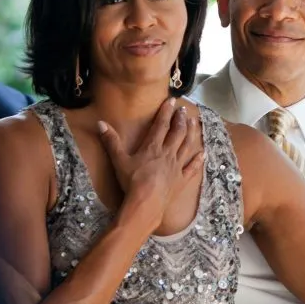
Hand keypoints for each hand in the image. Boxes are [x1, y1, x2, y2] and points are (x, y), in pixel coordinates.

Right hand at [97, 98, 202, 226]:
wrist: (146, 203)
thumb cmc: (132, 181)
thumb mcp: (118, 160)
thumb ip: (111, 141)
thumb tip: (100, 123)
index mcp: (153, 147)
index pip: (161, 125)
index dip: (166, 112)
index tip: (172, 100)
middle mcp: (168, 154)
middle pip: (177, 133)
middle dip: (181, 120)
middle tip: (183, 110)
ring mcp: (177, 167)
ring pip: (187, 146)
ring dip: (191, 133)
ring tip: (195, 122)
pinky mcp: (182, 180)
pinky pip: (192, 168)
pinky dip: (198, 160)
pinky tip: (203, 153)